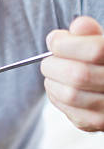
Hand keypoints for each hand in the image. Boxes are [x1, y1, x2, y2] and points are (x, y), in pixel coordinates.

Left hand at [42, 16, 103, 131]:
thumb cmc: (103, 64)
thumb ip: (91, 34)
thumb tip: (77, 25)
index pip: (95, 50)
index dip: (66, 43)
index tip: (54, 40)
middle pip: (78, 75)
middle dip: (54, 64)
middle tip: (50, 59)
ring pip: (70, 95)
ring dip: (52, 81)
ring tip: (55, 73)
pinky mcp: (97, 123)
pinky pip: (68, 110)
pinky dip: (56, 96)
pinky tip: (60, 87)